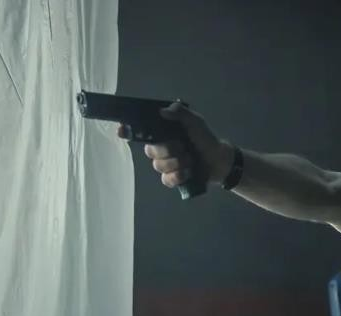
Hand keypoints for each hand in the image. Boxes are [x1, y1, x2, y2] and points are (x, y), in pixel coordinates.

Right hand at [116, 102, 233, 187]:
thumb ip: (180, 112)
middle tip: (183, 147)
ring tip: (190, 159)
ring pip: (158, 166)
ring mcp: (166, 164)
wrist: (218, 158)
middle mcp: (160, 148)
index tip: (122, 130)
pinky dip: (178, 176)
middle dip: (168, 150)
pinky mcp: (173, 178)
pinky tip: (188, 172)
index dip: (127, 131)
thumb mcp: (195, 121)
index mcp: (162, 133)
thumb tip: (162, 111)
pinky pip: (166, 180)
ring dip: (177, 162)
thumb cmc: (205, 138)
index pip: (139, 132)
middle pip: (150, 151)